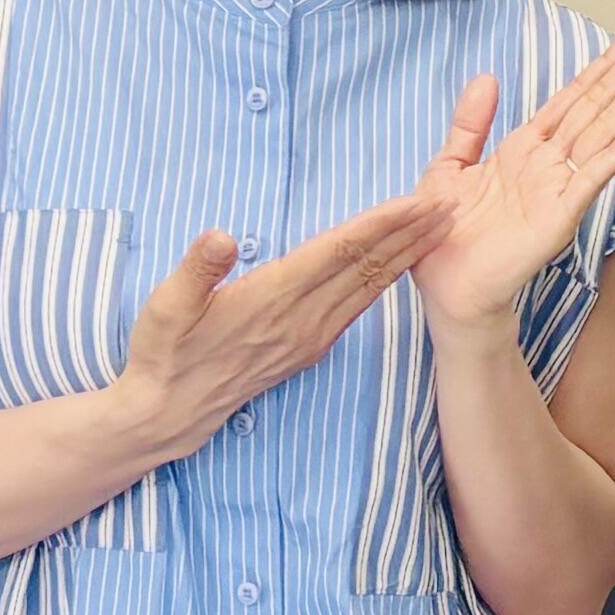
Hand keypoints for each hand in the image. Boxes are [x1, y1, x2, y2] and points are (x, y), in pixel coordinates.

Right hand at [107, 191, 445, 465]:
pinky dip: (384, 281)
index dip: (380, 225)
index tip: (416, 201)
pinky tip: (400, 267)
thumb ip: (196, 271)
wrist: (169, 413)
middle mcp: (302, 319)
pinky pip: (357, 308)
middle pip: (367, 267)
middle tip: (451, 202)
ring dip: (407, 255)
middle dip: (411, 233)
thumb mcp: (165, 307)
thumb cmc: (164, 353)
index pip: (339, 253)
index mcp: (273, 299)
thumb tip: (220, 237)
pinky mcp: (308, 350)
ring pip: (369, 288)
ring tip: (438, 228)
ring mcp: (310, 337)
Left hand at [407, 29, 614, 341]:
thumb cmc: (446, 241)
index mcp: (526, 149)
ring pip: (603, 132)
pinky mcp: (559, 216)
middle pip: (597, 106)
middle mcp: (550, 164)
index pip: (573, 98)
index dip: (604, 66)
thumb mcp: (449, 167)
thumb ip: (470, 124)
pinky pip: (591, 178)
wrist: (448, 292)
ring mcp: (559, 189)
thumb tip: (487, 78)